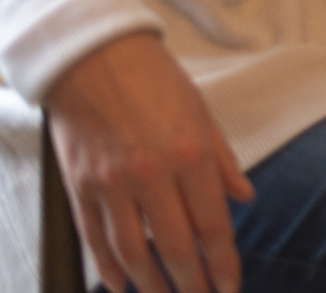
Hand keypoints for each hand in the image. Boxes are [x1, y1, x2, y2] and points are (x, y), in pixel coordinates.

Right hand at [45, 31, 254, 292]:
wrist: (95, 56)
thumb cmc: (156, 80)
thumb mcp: (202, 112)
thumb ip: (224, 160)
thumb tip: (245, 197)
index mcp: (189, 153)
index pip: (212, 225)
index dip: (223, 262)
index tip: (230, 286)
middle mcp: (151, 174)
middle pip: (175, 246)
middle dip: (192, 283)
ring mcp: (111, 184)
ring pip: (132, 253)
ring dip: (150, 285)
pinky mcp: (80, 187)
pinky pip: (95, 239)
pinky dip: (107, 268)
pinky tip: (120, 284)